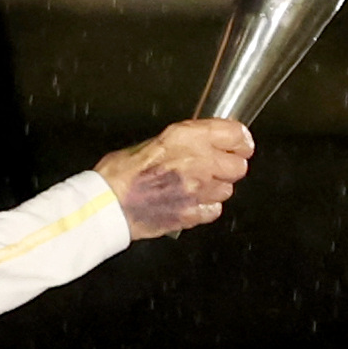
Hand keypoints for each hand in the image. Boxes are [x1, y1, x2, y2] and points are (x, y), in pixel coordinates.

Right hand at [96, 117, 252, 237]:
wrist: (107, 203)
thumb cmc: (121, 172)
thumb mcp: (152, 141)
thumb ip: (182, 142)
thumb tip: (201, 143)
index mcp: (186, 137)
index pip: (236, 134)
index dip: (240, 140)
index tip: (240, 143)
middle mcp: (198, 162)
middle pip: (239, 165)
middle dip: (230, 166)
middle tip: (219, 166)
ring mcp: (198, 190)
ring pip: (228, 190)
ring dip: (217, 187)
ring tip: (198, 186)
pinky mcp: (193, 214)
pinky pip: (214, 209)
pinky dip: (207, 206)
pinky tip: (192, 202)